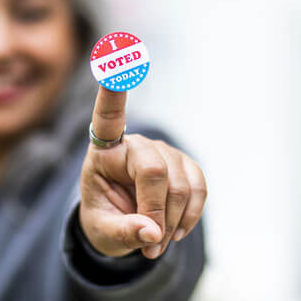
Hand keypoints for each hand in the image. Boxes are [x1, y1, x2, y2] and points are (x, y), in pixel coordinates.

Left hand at [78, 86, 206, 258]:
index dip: (114, 89)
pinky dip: (192, 215)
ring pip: (180, 185)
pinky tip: (177, 230)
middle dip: (156, 212)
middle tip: (150, 244)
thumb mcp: (102, 232)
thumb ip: (123, 233)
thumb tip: (153, 234)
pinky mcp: (184, 164)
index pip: (108, 116)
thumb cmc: (104, 220)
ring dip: (173, 222)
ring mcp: (163, 151)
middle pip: (154, 170)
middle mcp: (134, 144)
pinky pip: (199, 188)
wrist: (122, 225)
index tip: (117, 55)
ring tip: (157, 242)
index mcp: (104, 151)